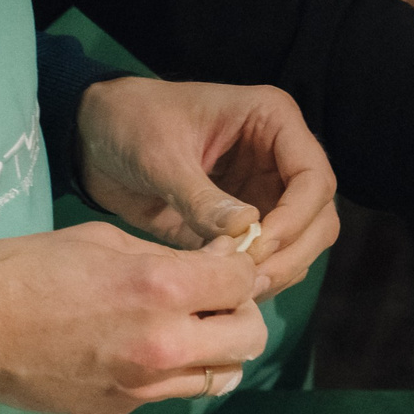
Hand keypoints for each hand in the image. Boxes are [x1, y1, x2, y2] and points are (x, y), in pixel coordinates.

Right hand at [0, 222, 266, 413]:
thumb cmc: (21, 269)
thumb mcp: (100, 240)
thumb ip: (167, 256)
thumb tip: (213, 263)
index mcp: (161, 288)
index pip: (244, 281)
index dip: (239, 268)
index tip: (224, 263)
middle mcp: (164, 343)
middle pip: (251, 336)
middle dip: (241, 312)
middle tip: (216, 298)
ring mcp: (145, 384)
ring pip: (225, 374)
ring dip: (219, 348)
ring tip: (191, 326)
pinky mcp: (123, 408)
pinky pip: (178, 391)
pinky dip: (181, 371)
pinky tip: (150, 348)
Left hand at [78, 76, 338, 296]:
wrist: (93, 138)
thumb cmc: (128, 123)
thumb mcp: (159, 154)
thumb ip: (200, 195)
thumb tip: (247, 233)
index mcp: (273, 123)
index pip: (314, 177)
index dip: (296, 217)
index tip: (260, 246)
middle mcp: (281, 159)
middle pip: (319, 216)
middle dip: (292, 252)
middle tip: (250, 280)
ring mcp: (267, 193)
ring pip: (302, 243)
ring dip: (280, 270)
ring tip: (237, 290)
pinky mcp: (248, 224)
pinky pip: (270, 257)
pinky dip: (258, 277)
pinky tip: (228, 290)